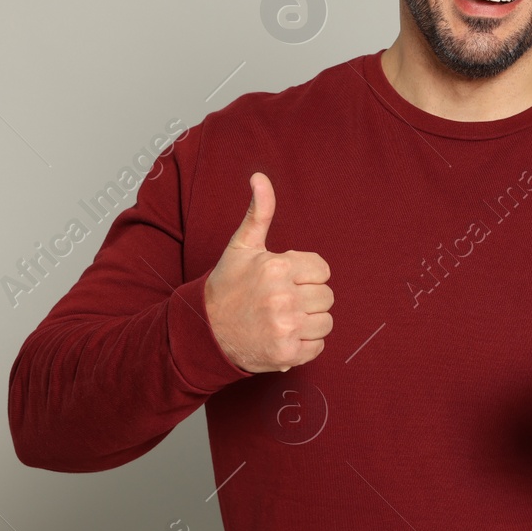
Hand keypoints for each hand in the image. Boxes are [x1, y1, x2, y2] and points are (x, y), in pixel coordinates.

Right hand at [203, 172, 332, 372]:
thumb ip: (259, 212)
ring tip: (283, 319)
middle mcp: (282, 297)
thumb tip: (260, 177)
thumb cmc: (228, 286)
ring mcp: (284, 327)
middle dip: (308, 299)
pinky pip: (318, 347)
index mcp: (276, 267)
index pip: (322, 270)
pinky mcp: (286, 354)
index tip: (286, 280)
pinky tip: (283, 337)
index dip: (306, 276)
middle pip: (327, 297)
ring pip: (326, 322)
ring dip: (309, 323)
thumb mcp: (242, 246)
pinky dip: (305, 345)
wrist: (204, 331)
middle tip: (282, 302)